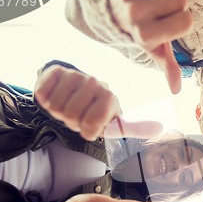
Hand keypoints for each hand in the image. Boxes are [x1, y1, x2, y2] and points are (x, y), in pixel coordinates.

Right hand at [35, 65, 161, 140]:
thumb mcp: (115, 122)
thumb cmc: (96, 112)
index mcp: (109, 98)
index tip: (90, 128)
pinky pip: (43, 93)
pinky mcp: (56, 71)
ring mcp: (75, 76)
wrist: (76, 91)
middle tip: (78, 117)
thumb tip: (159, 129)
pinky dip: (45, 100)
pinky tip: (56, 96)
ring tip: (68, 108)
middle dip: (71, 122)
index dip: (87, 130)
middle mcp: (94, 83)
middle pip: (71, 116)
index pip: (93, 123)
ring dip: (59, 112)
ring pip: (56, 106)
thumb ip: (133, 128)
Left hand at [109, 0, 192, 93]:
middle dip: (176, 3)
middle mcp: (135, 15)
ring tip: (153, 0)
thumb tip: (176, 91)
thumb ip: (167, 67)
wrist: (110, 11)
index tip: (170, 24)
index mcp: (145, 36)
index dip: (183, 20)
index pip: (187, 21)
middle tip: (161, 10)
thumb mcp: (153, 49)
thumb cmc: (140, 31)